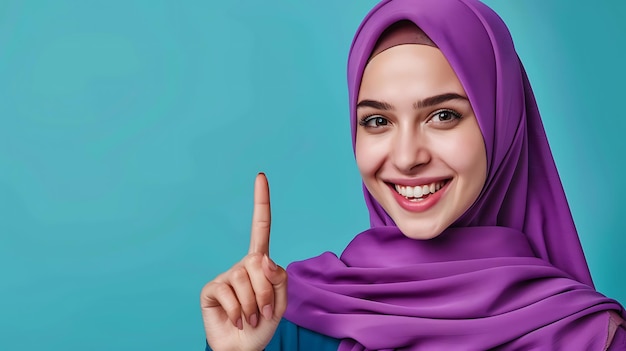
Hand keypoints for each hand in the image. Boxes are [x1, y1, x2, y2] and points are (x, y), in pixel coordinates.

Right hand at [200, 173, 287, 350]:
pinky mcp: (211, 289)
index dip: (261, 202)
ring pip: (244, 279)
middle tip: (264, 313)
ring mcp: (226, 276)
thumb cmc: (264, 323)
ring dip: (253, 305)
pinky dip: (238, 311)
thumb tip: (260, 258)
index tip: (261, 176)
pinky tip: (237, 319)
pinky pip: (228, 292)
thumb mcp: (282, 302)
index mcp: (261, 263)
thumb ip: (278, 277)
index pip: (261, 228)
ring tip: (251, 318)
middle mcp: (243, 265)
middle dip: (267, 293)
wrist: (245, 347)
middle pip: (258, 265)